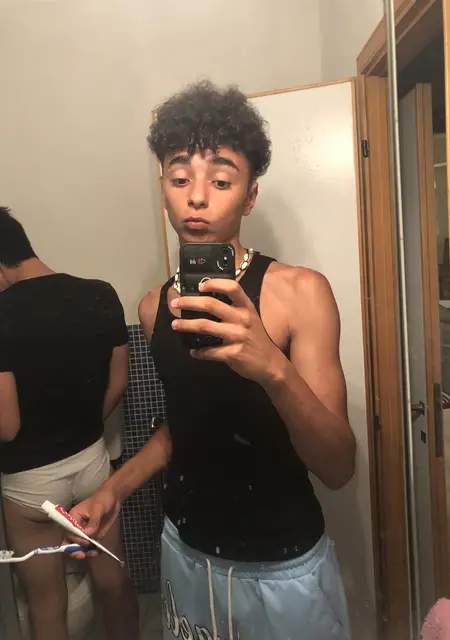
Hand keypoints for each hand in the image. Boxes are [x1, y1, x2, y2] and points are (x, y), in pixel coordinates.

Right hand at [65, 488, 120, 559]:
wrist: (112, 499)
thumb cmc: (102, 499)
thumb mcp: (98, 508)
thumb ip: (93, 521)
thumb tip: (87, 534)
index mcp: (73, 518)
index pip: (69, 532)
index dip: (75, 539)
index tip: (86, 542)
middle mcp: (76, 527)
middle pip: (70, 542)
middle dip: (74, 551)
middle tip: (81, 556)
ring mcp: (85, 533)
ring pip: (80, 547)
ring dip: (85, 553)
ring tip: (94, 553)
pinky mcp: (93, 536)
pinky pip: (91, 547)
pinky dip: (93, 551)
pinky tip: (99, 552)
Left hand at [170, 278, 285, 385]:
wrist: (270, 363)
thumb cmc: (256, 338)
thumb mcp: (250, 318)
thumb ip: (234, 308)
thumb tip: (207, 300)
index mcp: (246, 307)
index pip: (232, 287)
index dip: (214, 283)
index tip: (200, 286)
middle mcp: (242, 319)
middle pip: (210, 304)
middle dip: (189, 302)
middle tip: (175, 303)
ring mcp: (237, 336)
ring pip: (204, 326)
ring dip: (186, 325)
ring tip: (175, 325)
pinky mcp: (232, 353)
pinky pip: (209, 351)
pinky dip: (198, 352)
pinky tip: (193, 351)